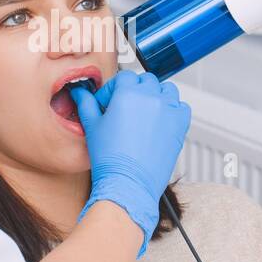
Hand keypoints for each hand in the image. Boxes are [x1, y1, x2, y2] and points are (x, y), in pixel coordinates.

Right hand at [70, 70, 190, 255]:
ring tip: (144, 112)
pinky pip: (181, 107)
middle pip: (146, 80)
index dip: (113, 89)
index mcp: (128, 93)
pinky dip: (173, 110)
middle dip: (134, 90)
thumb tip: (80, 93)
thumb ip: (86, 104)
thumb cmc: (110, 159)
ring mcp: (168, 110)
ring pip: (166, 90)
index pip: (124, 77)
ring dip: (156, 96)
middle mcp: (151, 97)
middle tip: (125, 107)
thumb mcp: (92, 126)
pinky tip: (160, 121)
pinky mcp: (180, 125)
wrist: (128, 184)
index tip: (108, 103)